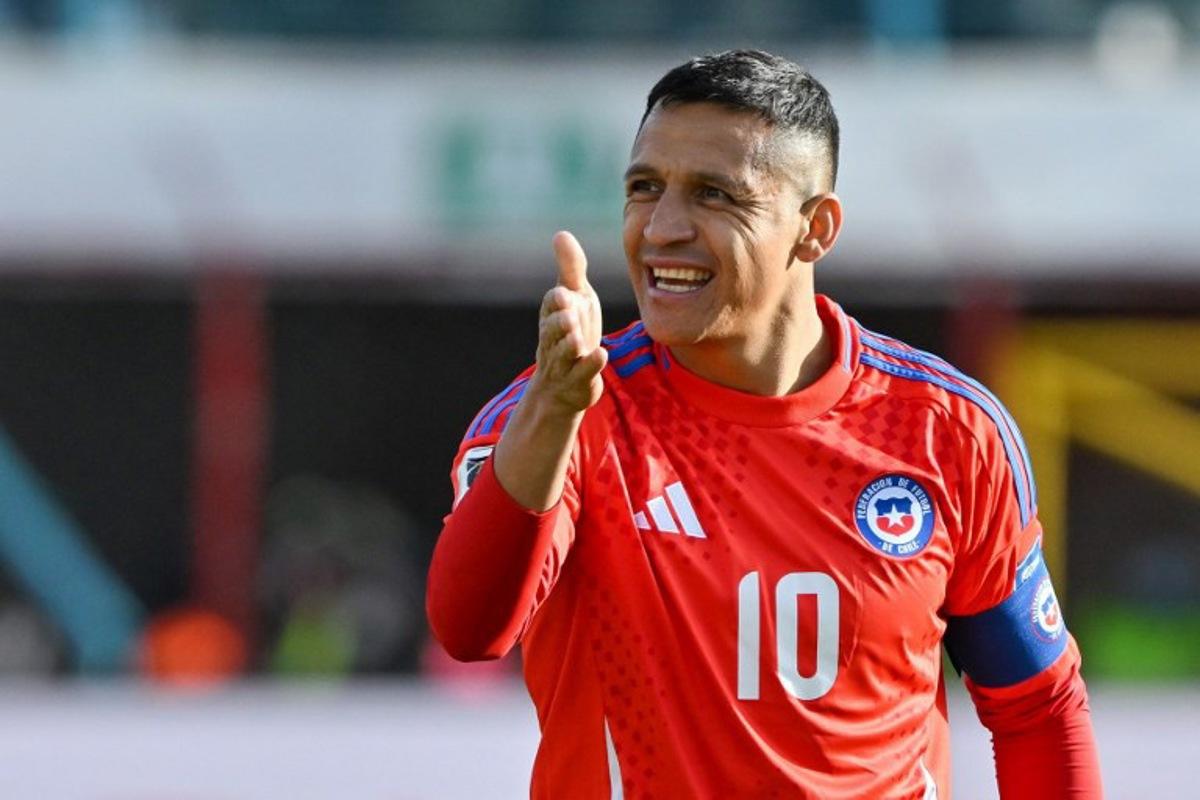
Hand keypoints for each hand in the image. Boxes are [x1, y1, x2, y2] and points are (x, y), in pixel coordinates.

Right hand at [531, 231, 607, 412]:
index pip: (552, 304)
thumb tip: (560, 233)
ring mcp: (565, 362)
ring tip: (578, 338)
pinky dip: (591, 365)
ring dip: (569, 345)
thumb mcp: (574, 298)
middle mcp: (555, 339)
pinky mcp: (578, 381)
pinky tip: (602, 354)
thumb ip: (570, 269)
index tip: (566, 294)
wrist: (562, 385)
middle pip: (553, 329)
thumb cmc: (571, 332)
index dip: (558, 300)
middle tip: (569, 315)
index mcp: (553, 315)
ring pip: (563, 353)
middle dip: (559, 322)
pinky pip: (583, 373)